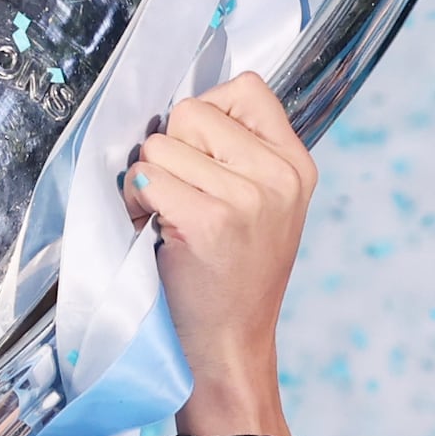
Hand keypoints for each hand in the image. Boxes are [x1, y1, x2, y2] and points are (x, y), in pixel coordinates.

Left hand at [132, 73, 313, 428]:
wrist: (229, 347)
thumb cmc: (232, 275)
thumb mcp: (262, 205)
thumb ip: (240, 152)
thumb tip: (182, 107)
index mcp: (297, 165)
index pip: (246, 88)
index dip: (209, 114)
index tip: (205, 158)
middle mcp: (280, 176)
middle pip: (192, 110)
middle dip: (172, 149)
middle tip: (182, 197)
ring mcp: (248, 198)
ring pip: (160, 144)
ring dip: (149, 179)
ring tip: (169, 218)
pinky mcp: (210, 221)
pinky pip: (146, 178)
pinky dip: (137, 203)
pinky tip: (155, 231)